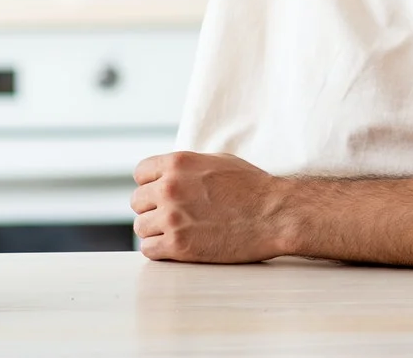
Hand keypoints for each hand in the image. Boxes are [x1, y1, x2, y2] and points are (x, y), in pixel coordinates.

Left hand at [131, 150, 291, 262]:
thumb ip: (187, 168)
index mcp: (178, 163)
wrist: (274, 214)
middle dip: (153, 209)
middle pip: (137, 202)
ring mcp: (172, 216)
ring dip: (156, 231)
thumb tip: (169, 175)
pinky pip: (149, 250)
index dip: (151, 185)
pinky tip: (178, 247)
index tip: (162, 196)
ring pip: (141, 227)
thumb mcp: (217, 161)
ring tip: (178, 233)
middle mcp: (169, 187)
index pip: (140, 174)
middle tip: (173, 217)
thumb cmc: (253, 188)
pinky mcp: (179, 245)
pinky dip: (160, 250)